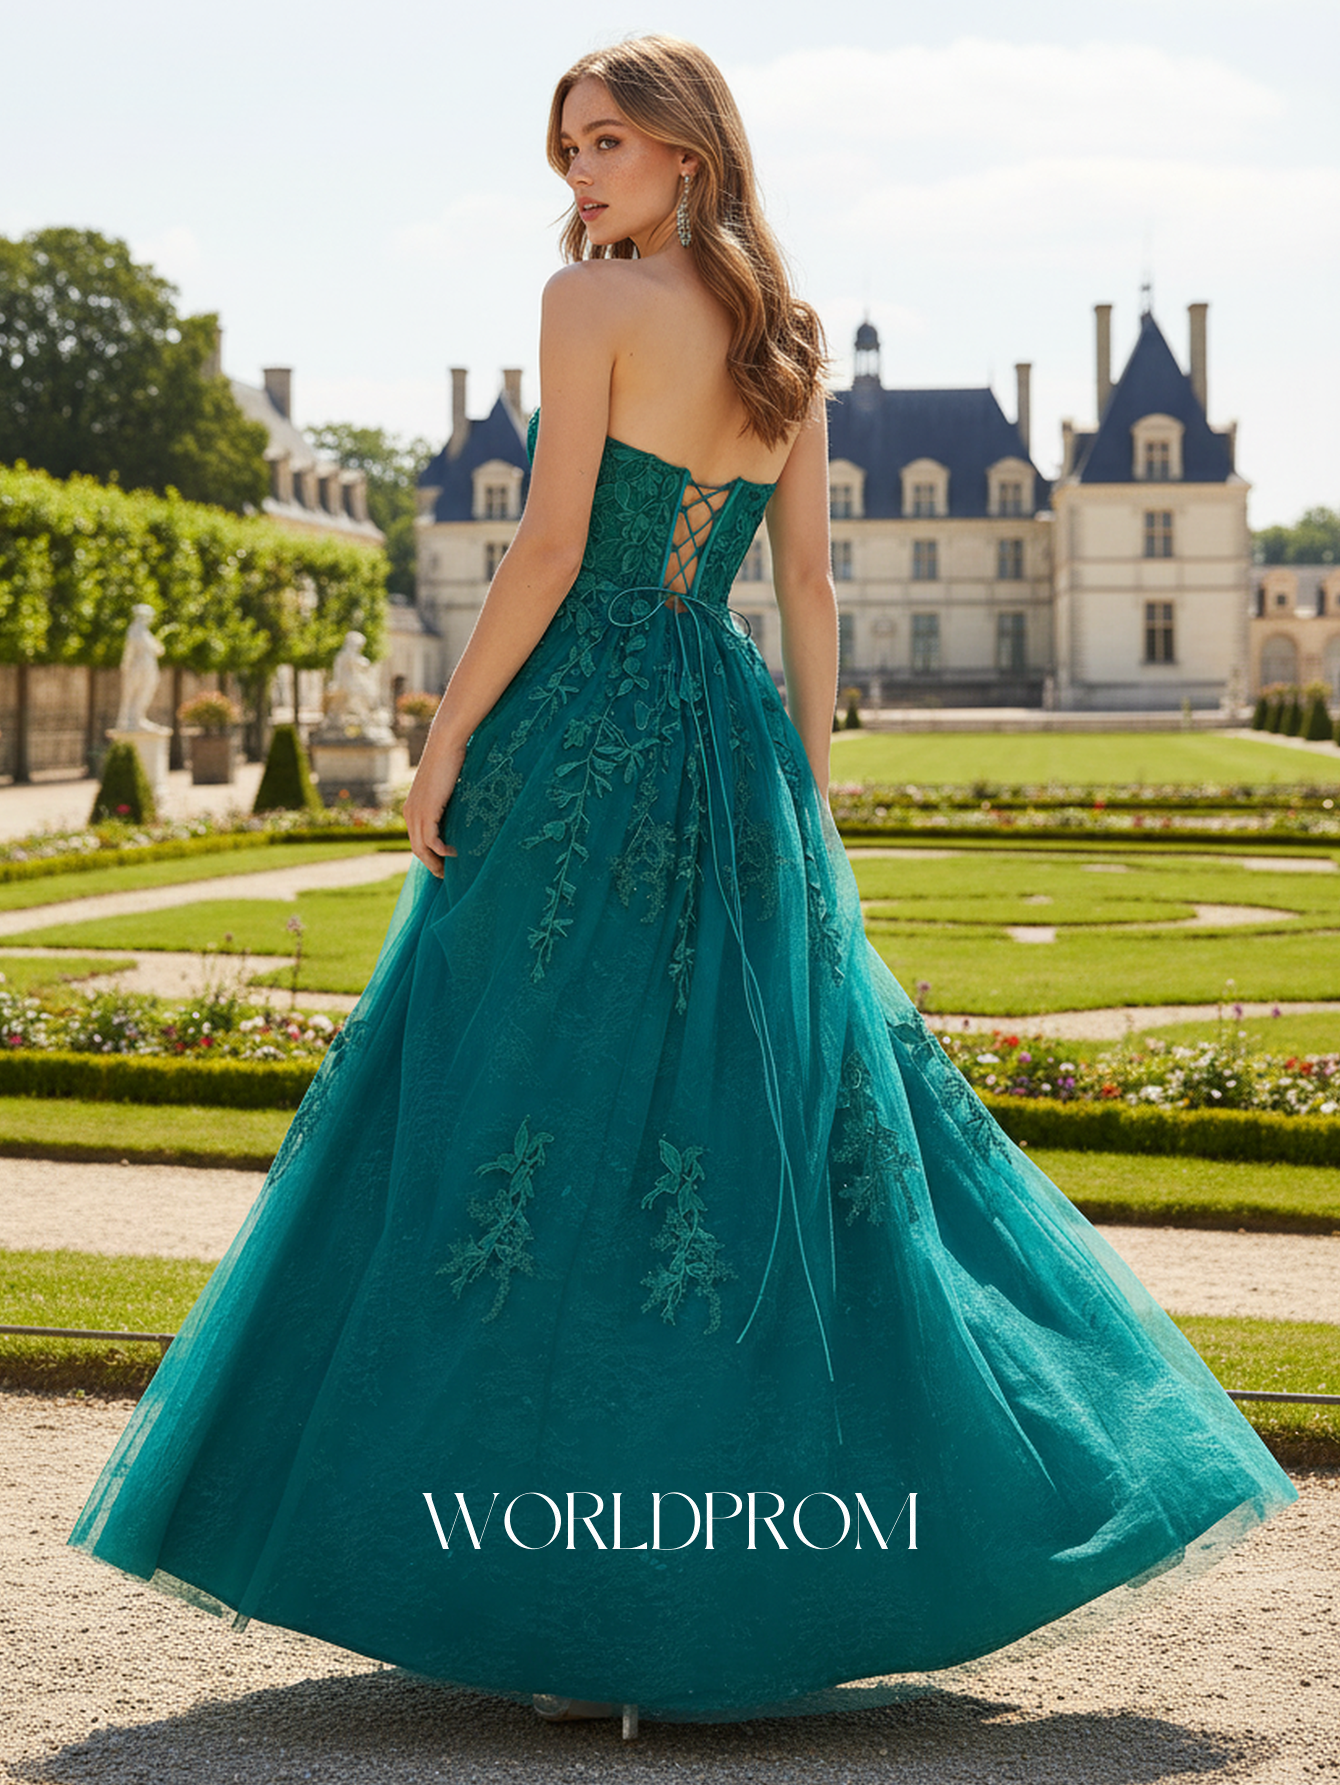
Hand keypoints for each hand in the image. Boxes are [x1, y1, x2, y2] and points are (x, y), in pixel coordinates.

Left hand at [403, 737, 466, 877]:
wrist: (444, 746)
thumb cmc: (448, 762)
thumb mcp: (444, 788)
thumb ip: (445, 802)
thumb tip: (457, 811)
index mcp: (411, 808)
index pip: (416, 839)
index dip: (427, 854)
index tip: (441, 864)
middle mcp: (410, 813)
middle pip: (417, 848)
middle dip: (430, 864)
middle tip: (444, 875)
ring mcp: (416, 813)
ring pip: (422, 848)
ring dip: (434, 862)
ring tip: (448, 871)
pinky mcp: (427, 812)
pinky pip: (431, 841)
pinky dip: (442, 851)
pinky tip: (454, 853)